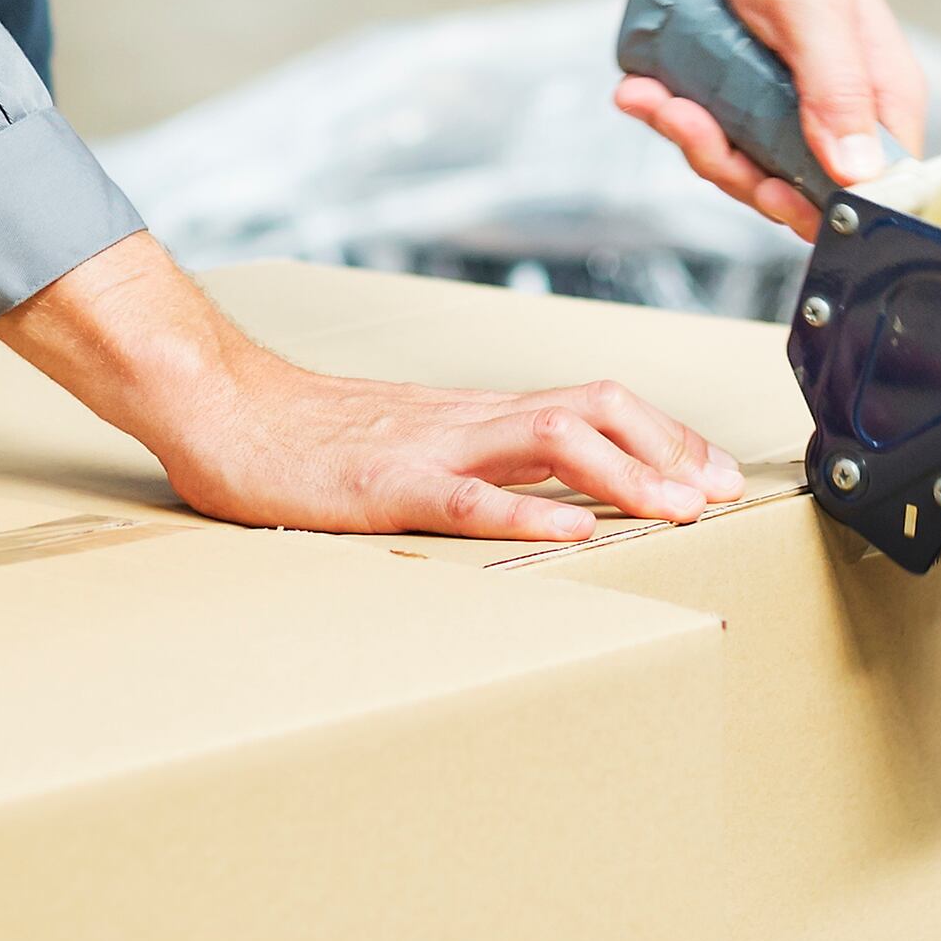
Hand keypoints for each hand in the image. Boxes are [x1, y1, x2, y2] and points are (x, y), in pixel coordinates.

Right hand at [0, 236, 743, 543]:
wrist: (221, 404)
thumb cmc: (308, 435)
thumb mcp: (410, 438)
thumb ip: (474, 454)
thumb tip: (546, 485)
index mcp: (475, 412)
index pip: (592, 404)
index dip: (662, 435)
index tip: (714, 471)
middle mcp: (467, 418)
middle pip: (592, 408)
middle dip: (667, 447)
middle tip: (719, 491)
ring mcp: (430, 448)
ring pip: (549, 441)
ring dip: (623, 475)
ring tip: (675, 510)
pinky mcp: (386, 487)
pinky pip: (468, 499)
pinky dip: (527, 516)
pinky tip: (571, 535)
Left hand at [604, 0, 926, 237]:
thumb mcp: (807, 8)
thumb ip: (836, 87)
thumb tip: (859, 172)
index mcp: (883, 96)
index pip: (872, 191)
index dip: (816, 207)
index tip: (762, 186)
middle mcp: (848, 110)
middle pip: (797, 190)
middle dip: (730, 163)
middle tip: (683, 117)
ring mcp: (799, 107)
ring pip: (749, 165)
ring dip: (692, 136)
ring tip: (652, 95)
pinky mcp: (757, 97)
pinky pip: (720, 134)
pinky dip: (679, 116)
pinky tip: (647, 87)